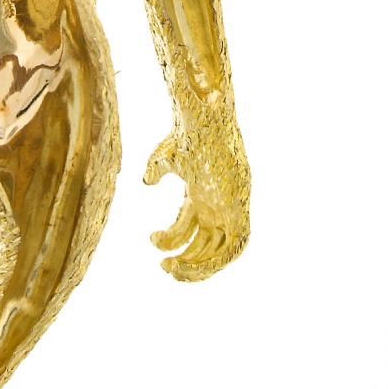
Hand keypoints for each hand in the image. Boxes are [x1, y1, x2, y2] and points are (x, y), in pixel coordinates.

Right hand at [144, 108, 249, 281]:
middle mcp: (217, 207)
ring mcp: (229, 211)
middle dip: (186, 261)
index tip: (151, 239)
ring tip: (170, 269)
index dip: (171, 240)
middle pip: (205, 245)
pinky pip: (231, 249)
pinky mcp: (239, 212)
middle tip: (163, 268)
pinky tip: (189, 266)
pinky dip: (212, 263)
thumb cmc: (189, 132)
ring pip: (217, 252)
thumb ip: (157, 168)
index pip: (189, 228)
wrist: (209, 119)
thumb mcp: (167, 155)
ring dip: (196, 267)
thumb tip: (147, 182)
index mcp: (202, 196)